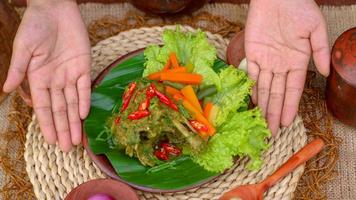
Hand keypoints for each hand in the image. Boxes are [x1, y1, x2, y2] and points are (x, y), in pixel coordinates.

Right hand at [3, 0, 90, 151]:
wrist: (55, 8)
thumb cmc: (35, 26)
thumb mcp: (23, 47)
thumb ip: (18, 69)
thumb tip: (7, 90)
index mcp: (38, 78)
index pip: (43, 107)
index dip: (47, 124)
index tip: (51, 141)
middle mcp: (55, 80)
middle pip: (60, 109)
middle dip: (63, 129)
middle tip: (68, 149)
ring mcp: (70, 74)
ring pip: (73, 103)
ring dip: (75, 121)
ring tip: (77, 140)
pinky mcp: (84, 66)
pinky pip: (85, 87)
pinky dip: (85, 100)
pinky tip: (84, 115)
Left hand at [245, 0, 329, 134]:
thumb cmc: (299, 8)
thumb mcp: (315, 29)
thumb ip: (320, 51)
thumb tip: (324, 73)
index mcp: (297, 61)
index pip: (293, 89)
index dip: (290, 106)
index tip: (287, 123)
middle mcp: (281, 64)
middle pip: (277, 93)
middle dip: (274, 113)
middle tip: (271, 132)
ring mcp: (266, 60)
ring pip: (264, 88)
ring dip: (263, 106)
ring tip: (261, 123)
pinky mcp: (252, 53)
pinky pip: (250, 74)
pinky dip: (250, 88)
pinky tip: (251, 103)